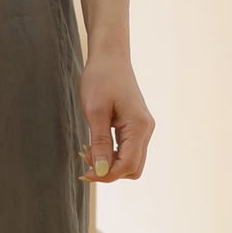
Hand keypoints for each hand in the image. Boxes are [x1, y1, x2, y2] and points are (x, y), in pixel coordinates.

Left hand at [76, 51, 153, 182]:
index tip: (85, 173)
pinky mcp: (136, 127)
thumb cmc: (101, 79)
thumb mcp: (95, 112)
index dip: (106, 175)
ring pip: (131, 162)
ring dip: (110, 164)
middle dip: (109, 172)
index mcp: (139, 126)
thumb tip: (102, 171)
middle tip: (86, 161)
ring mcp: (143, 129)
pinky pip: (127, 151)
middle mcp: (146, 130)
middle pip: (133, 169)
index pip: (128, 165)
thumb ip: (100, 144)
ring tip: (89, 152)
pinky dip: (112, 155)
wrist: (109, 57)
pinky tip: (95, 146)